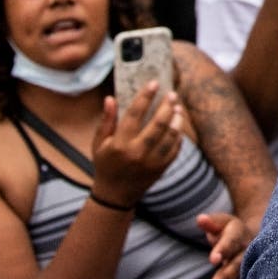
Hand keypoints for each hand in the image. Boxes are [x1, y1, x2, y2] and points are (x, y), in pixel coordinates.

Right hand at [91, 83, 183, 207]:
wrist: (115, 195)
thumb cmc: (105, 165)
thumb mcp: (99, 144)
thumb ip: (106, 121)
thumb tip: (110, 98)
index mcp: (120, 144)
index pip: (135, 114)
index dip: (146, 96)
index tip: (154, 83)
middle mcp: (137, 152)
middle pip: (158, 124)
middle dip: (167, 106)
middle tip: (172, 94)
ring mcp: (151, 162)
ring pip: (171, 136)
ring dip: (177, 119)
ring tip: (178, 108)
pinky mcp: (161, 168)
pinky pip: (175, 149)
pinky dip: (178, 136)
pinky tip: (177, 125)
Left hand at [196, 212, 251, 278]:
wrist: (255, 237)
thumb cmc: (231, 231)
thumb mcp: (223, 223)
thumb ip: (212, 223)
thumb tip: (200, 219)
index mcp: (240, 235)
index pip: (231, 241)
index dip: (223, 249)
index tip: (212, 259)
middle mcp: (248, 252)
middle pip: (238, 265)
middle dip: (226, 277)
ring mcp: (251, 268)